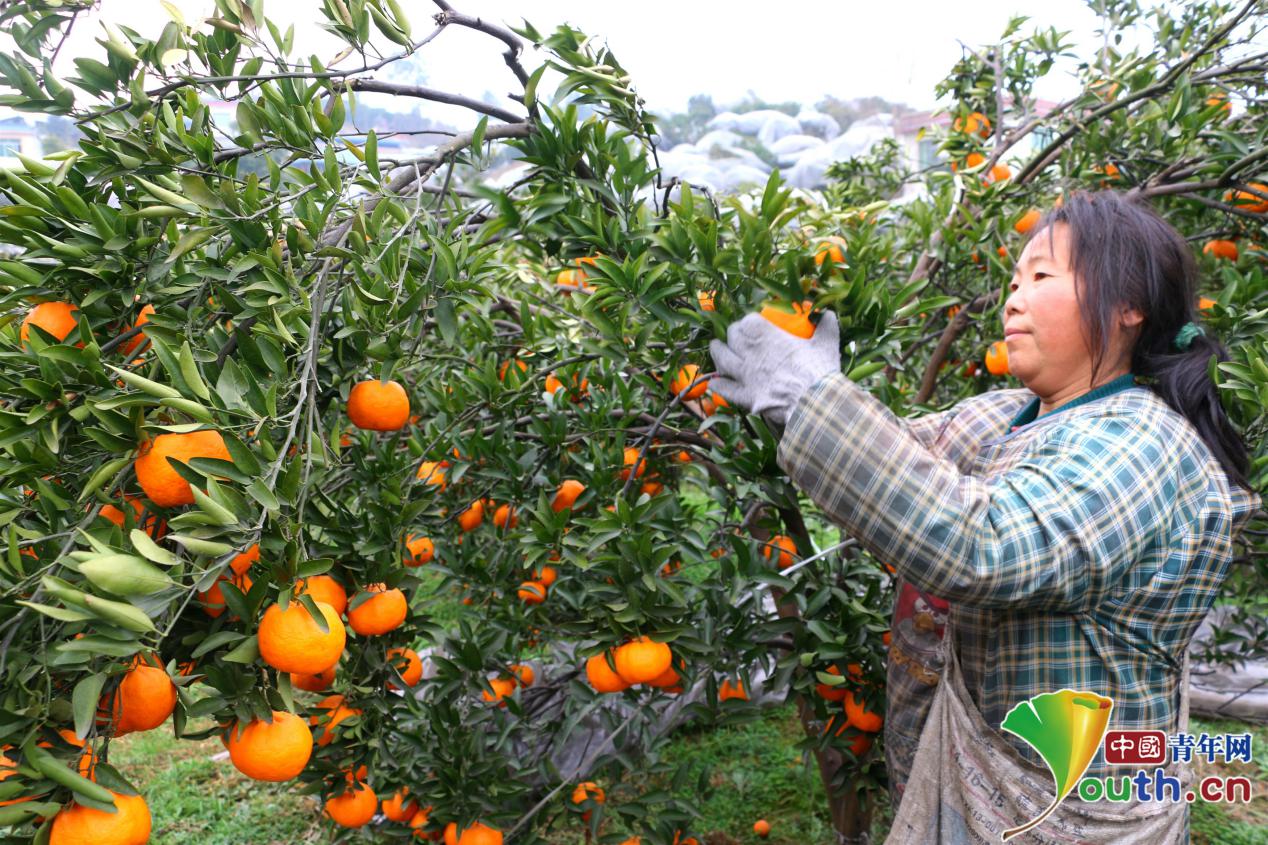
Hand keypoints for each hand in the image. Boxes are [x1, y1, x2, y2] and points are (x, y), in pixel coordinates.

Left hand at [708, 310, 840, 427]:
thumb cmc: (820, 371)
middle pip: (732, 337)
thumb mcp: (826, 344)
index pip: (748, 321)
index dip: (748, 322)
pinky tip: (714, 382)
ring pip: (722, 358)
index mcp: (768, 336)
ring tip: (716, 348)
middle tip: (735, 336)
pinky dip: (718, 384)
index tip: (752, 324)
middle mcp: (751, 352)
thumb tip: (829, 314)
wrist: (814, 403)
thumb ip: (826, 327)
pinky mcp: (745, 396)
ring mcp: (745, 374)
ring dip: (718, 352)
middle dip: (733, 335)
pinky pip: (725, 388)